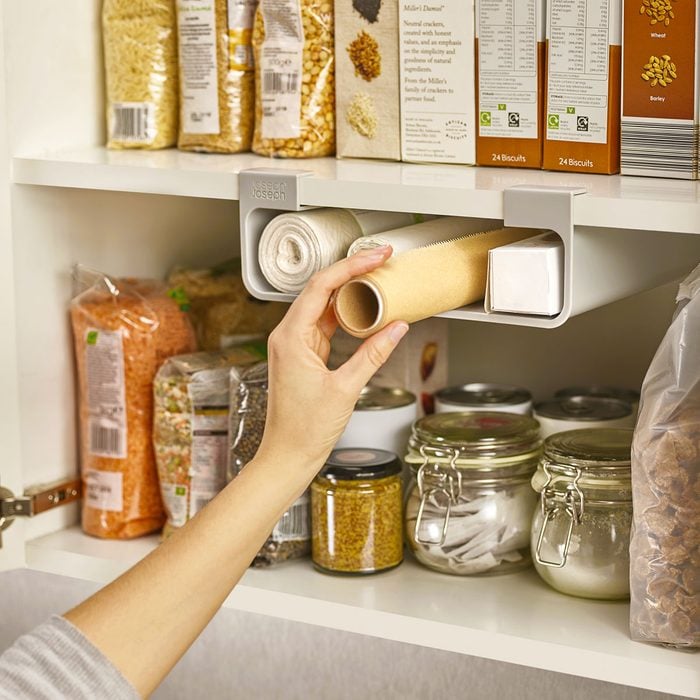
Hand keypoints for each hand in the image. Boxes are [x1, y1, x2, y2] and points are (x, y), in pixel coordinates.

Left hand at [258, 245, 408, 470]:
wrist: (288, 455)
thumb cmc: (304, 429)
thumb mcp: (346, 389)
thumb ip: (373, 354)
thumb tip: (397, 328)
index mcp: (290, 338)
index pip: (320, 287)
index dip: (350, 267)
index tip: (374, 257)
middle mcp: (287, 336)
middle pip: (320, 290)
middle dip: (352, 272)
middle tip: (380, 260)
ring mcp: (294, 344)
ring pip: (323, 305)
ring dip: (349, 292)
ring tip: (377, 279)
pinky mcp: (303, 355)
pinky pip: (325, 324)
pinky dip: (345, 314)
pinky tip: (364, 309)